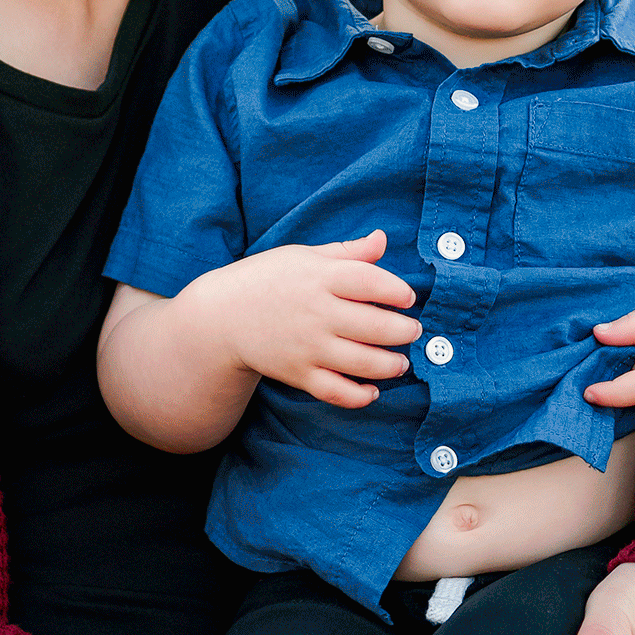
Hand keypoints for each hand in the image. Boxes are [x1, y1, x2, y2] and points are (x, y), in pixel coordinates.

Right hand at [203, 230, 418, 408]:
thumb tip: (383, 238)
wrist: (221, 316)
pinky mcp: (297, 374)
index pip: (371, 282)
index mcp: (319, 276)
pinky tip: (373, 390)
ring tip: (400, 361)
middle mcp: (316, 312)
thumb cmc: (267, 279)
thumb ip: (347, 251)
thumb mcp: (303, 256)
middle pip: (376, 326)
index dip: (398, 290)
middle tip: (413, 331)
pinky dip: (360, 396)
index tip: (407, 297)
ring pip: (363, 362)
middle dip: (405, 331)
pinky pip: (337, 392)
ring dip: (392, 365)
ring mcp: (307, 346)